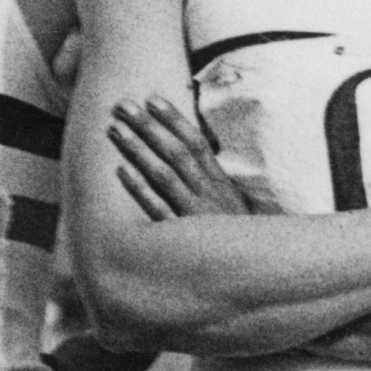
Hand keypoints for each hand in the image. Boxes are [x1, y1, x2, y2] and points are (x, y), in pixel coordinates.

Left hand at [109, 95, 252, 224]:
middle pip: (175, 152)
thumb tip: (195, 148)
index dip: (173, 119)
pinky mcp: (181, 237)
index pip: (196, 142)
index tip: (152, 98)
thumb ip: (213, 179)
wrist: (255, 272)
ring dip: (138, 149)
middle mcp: (208, 194)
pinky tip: (121, 170)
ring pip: (164, 175)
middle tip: (122, 105)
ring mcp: (194, 215)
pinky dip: (140, 189)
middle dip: (148, 126)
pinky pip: (158, 209)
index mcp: (220, 183)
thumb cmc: (235, 238)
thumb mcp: (231, 204)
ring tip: (115, 129)